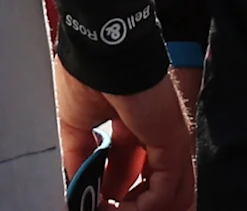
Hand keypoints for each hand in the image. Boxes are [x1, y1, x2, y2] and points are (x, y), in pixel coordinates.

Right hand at [53, 55, 193, 210]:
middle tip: (104, 210)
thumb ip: (79, 154)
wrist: (102, 52)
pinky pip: (167, 193)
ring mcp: (168, 142)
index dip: (113, 188)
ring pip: (168, 194)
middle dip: (129, 202)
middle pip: (153, 183)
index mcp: (131, 124)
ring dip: (138, 208)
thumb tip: (75, 181)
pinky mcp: (173, 147)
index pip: (131, 167)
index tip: (95, 201)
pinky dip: (145, 208)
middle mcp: (154, 135)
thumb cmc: (87, 74)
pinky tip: (118, 209)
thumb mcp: (73, 122)